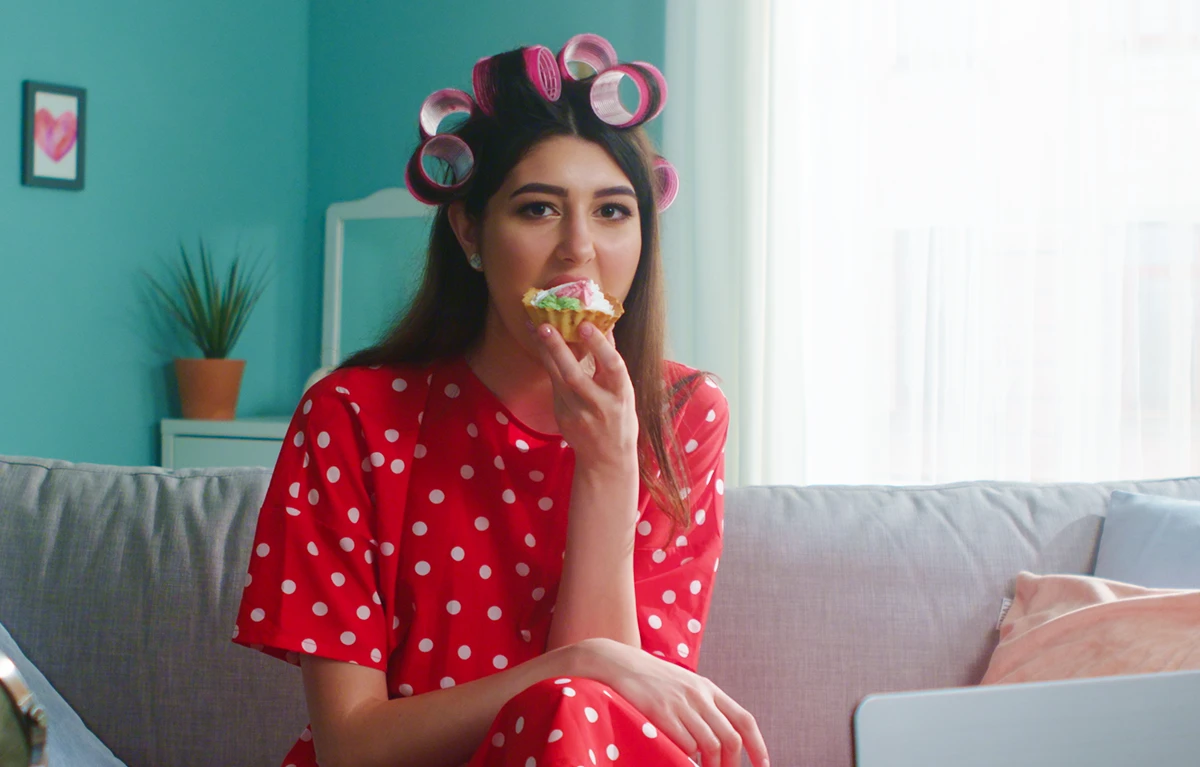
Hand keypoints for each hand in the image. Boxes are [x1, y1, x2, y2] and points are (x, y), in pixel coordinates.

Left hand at [532, 322, 637, 469]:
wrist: (607, 458)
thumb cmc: (620, 417)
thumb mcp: (624, 392)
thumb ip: (612, 363)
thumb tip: (606, 326)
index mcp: (621, 395)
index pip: (612, 367)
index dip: (599, 346)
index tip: (585, 325)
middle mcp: (599, 405)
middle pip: (574, 376)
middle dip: (559, 350)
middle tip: (545, 326)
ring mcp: (577, 413)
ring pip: (557, 380)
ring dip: (546, 353)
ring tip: (537, 329)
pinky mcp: (562, 416)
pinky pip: (554, 386)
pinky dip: (548, 364)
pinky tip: (542, 346)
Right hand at [575, 638, 769, 766]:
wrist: (618, 662)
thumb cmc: (652, 679)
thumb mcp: (685, 686)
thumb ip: (704, 706)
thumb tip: (722, 738)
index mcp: (708, 689)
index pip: (744, 720)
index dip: (757, 746)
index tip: (763, 765)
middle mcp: (699, 695)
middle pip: (730, 738)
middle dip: (730, 765)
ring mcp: (680, 703)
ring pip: (710, 745)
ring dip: (709, 766)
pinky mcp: (661, 712)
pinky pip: (684, 744)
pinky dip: (686, 757)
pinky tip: (679, 756)